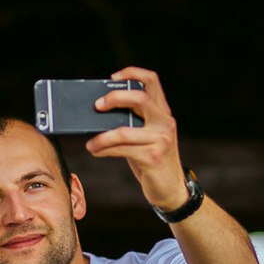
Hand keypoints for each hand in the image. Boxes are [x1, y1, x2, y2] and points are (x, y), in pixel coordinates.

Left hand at [84, 67, 189, 212]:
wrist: (172, 190)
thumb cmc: (153, 161)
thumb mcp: (147, 138)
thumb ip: (133, 123)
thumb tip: (101, 115)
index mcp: (163, 113)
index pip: (152, 81)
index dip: (132, 73)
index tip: (113, 77)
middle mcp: (164, 122)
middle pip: (139, 98)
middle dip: (114, 98)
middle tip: (97, 106)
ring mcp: (160, 139)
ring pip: (123, 131)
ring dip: (101, 137)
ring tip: (91, 143)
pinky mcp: (152, 157)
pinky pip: (121, 149)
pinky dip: (104, 150)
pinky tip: (96, 151)